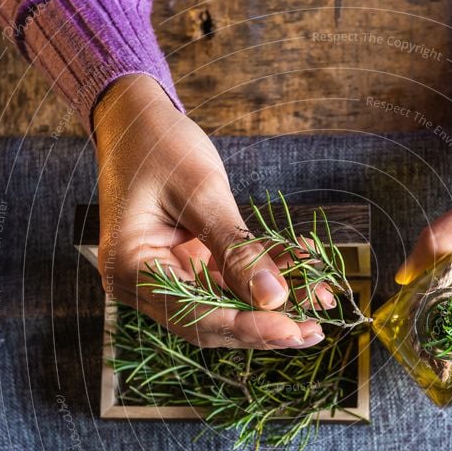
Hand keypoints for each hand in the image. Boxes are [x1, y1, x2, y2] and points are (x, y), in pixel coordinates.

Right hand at [93, 75, 327, 348]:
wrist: (136, 120)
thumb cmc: (158, 145)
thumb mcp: (201, 191)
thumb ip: (235, 247)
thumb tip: (275, 298)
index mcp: (131, 269)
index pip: (193, 316)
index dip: (246, 327)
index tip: (292, 330)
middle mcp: (144, 284)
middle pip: (211, 322)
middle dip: (266, 326)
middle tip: (315, 328)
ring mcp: (168, 276)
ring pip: (226, 306)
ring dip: (274, 305)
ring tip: (320, 299)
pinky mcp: (189, 265)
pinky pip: (230, 281)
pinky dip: (265, 276)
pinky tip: (301, 267)